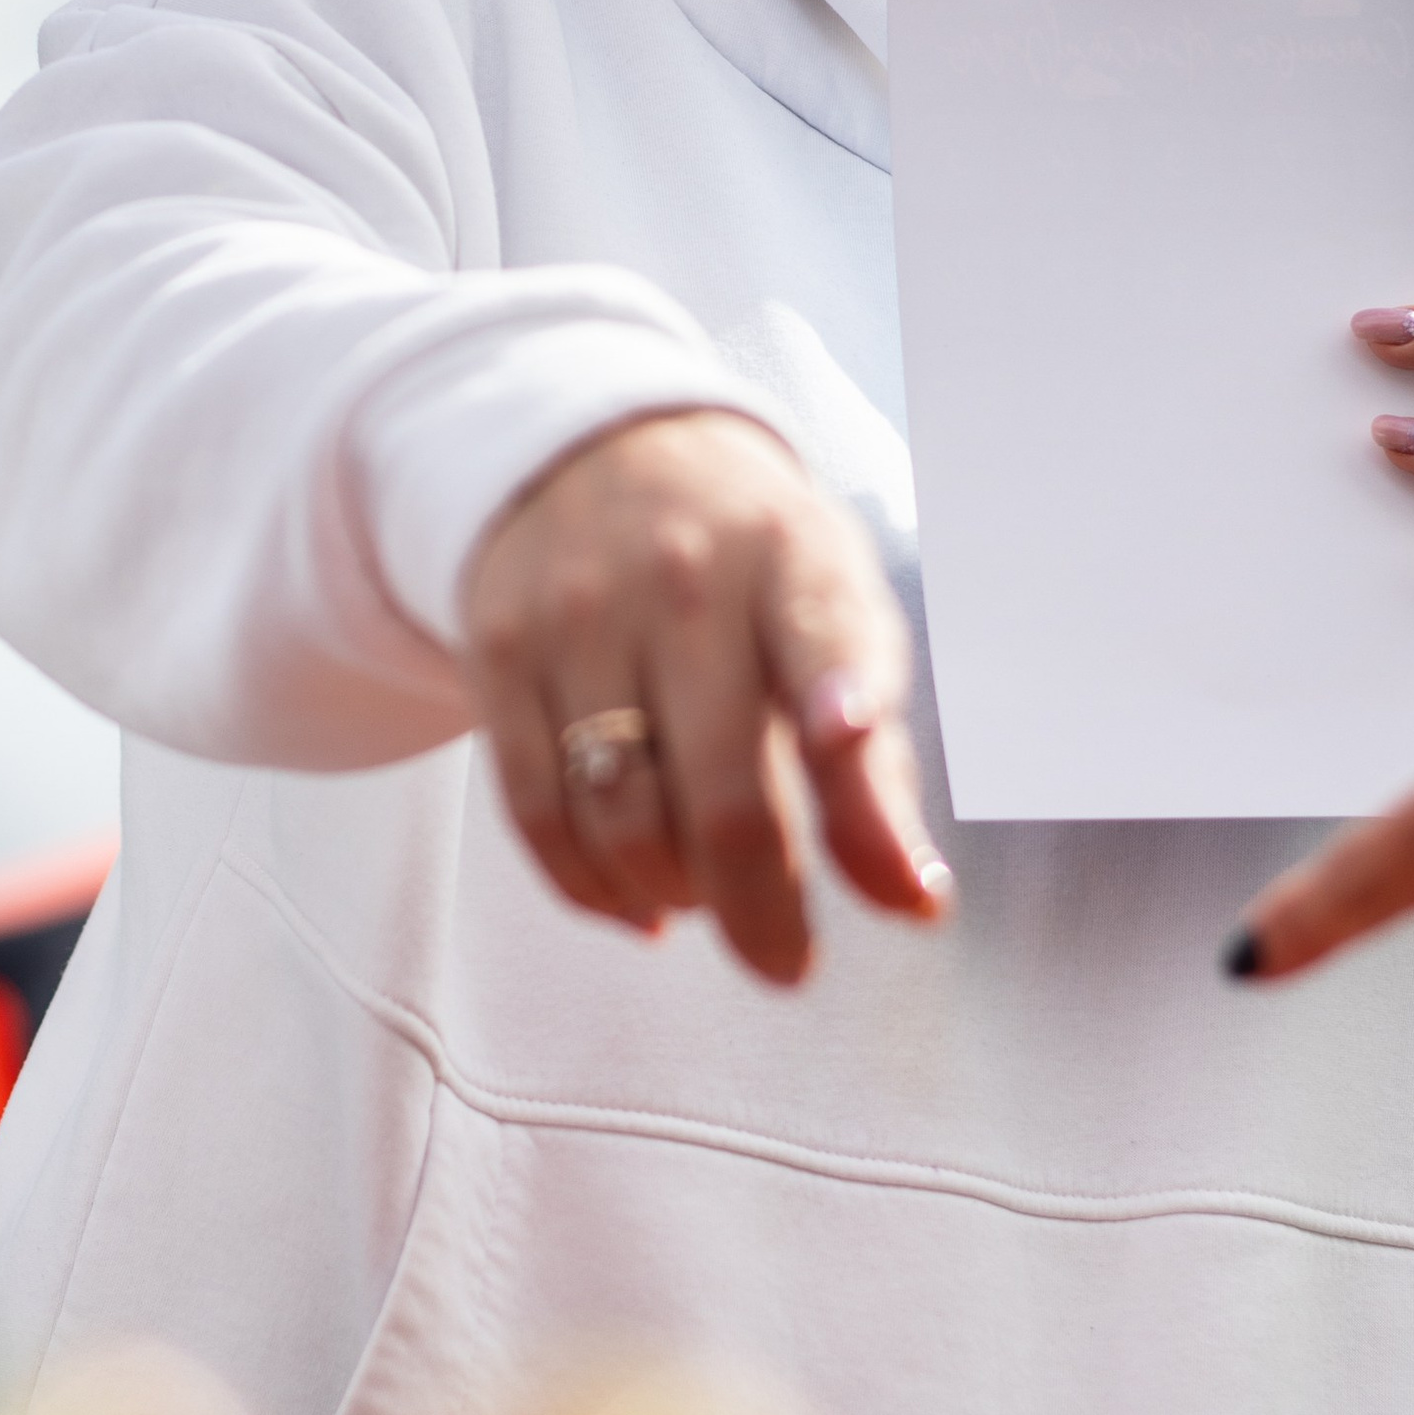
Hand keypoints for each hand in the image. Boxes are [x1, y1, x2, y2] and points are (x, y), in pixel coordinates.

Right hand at [461, 409, 949, 987]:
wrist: (598, 452)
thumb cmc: (753, 570)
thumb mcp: (836, 621)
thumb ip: (877, 768)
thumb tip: (913, 905)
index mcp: (794, 561)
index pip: (825, 635)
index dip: (841, 694)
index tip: (848, 737)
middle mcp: (686, 579)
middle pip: (721, 783)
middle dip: (761, 905)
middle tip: (787, 962)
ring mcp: (581, 612)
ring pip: (620, 812)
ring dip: (674, 892)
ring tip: (706, 895)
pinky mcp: (500, 650)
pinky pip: (535, 808)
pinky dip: (590, 886)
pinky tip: (637, 903)